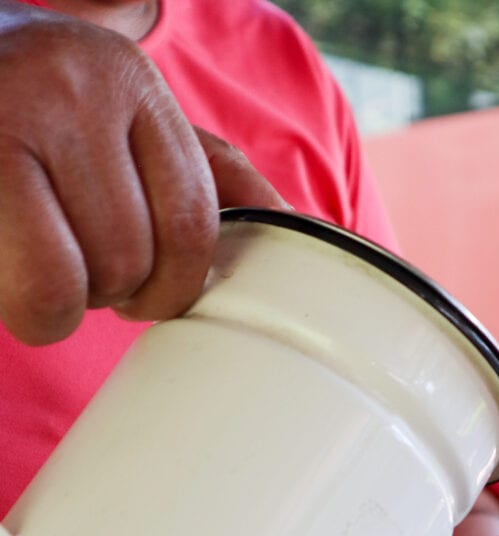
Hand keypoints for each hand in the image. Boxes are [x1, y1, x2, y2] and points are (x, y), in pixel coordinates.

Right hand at [0, 3, 285, 344]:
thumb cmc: (21, 121)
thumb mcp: (116, 127)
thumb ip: (198, 170)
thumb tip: (290, 223)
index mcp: (128, 80)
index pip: (194, 220)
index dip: (171, 281)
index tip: (136, 287)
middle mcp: (77, 85)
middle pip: (141, 257)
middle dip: (108, 288)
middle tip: (68, 262)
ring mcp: (19, 118)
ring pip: (93, 280)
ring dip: (65, 300)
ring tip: (33, 256)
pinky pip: (45, 291)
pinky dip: (33, 312)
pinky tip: (9, 275)